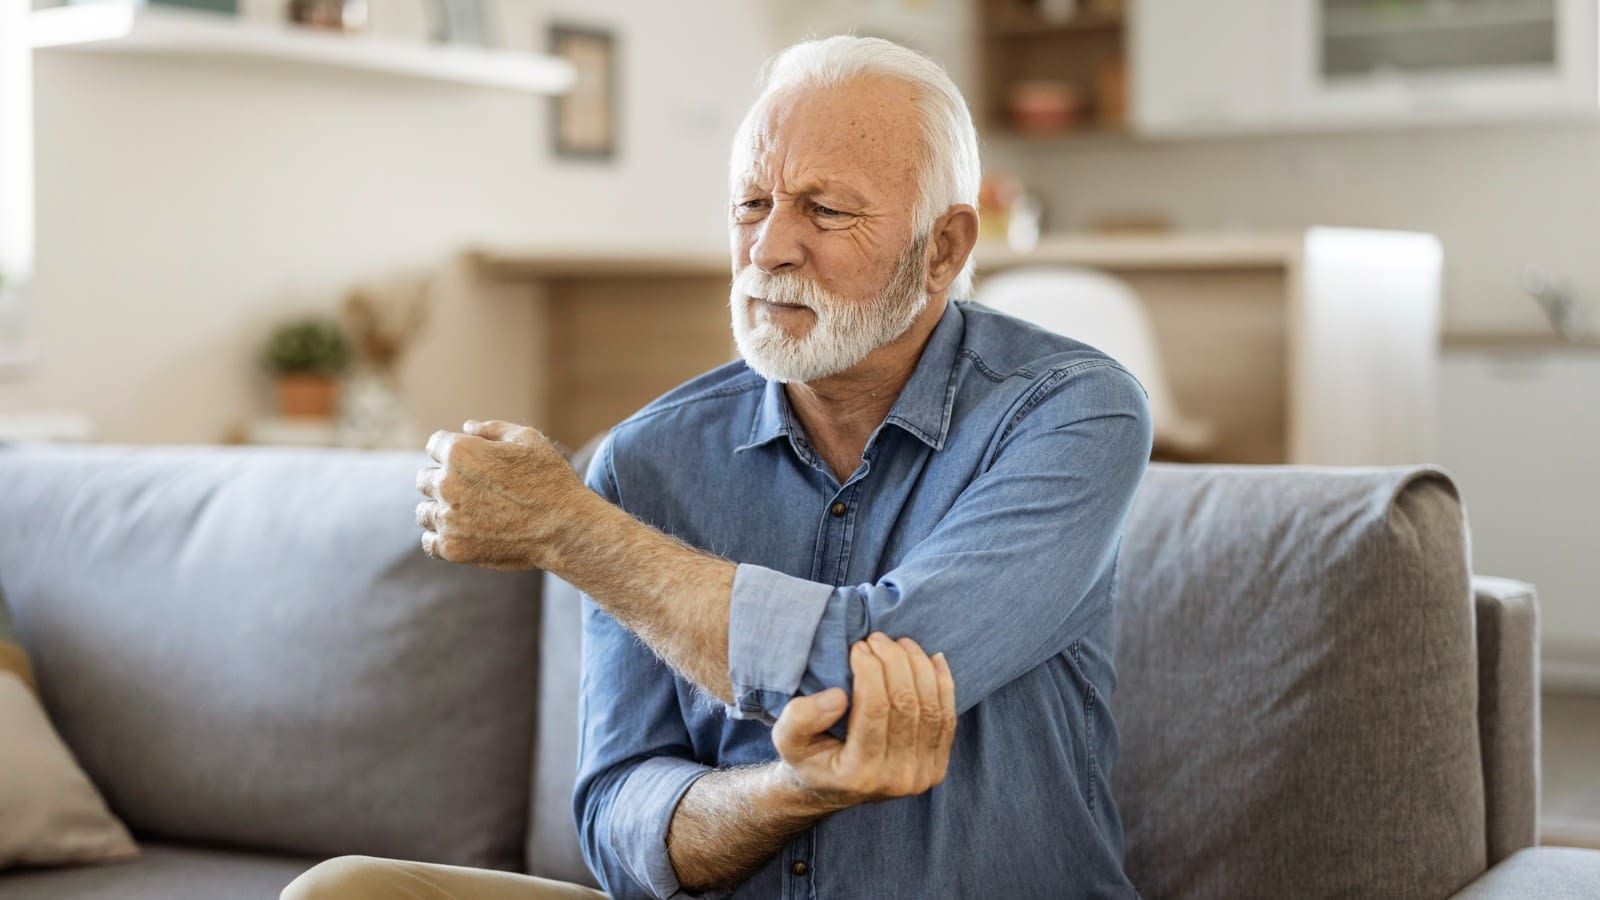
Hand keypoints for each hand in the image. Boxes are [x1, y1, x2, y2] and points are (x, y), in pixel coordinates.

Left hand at [415, 420, 583, 569]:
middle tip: (474, 491)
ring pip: (424, 511)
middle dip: (444, 480)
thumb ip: (493, 429)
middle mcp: (447, 484)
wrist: (565, 529)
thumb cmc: (551, 480)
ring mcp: (447, 518)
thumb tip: (467, 427)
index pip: (435, 445)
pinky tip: (464, 534)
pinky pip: (429, 541)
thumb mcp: (529, 440)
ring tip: (470, 515)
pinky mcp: (452, 548)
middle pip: (425, 478)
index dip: (453, 451)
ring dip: (440, 510)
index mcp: (460, 452)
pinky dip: (442, 537)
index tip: (470, 463)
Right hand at [771, 632, 956, 812]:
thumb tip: (839, 696)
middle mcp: (896, 779)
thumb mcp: (786, 740)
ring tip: (900, 643)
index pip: (874, 708)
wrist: (831, 789)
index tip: (858, 647)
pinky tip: (933, 659)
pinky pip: (948, 720)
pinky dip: (944, 685)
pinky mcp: (937, 768)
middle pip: (907, 705)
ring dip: (919, 667)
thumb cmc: (808, 757)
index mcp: (858, 773)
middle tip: (878, 638)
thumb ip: (800, 718)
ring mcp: (922, 775)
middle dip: (895, 662)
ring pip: (931, 708)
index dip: (870, 670)